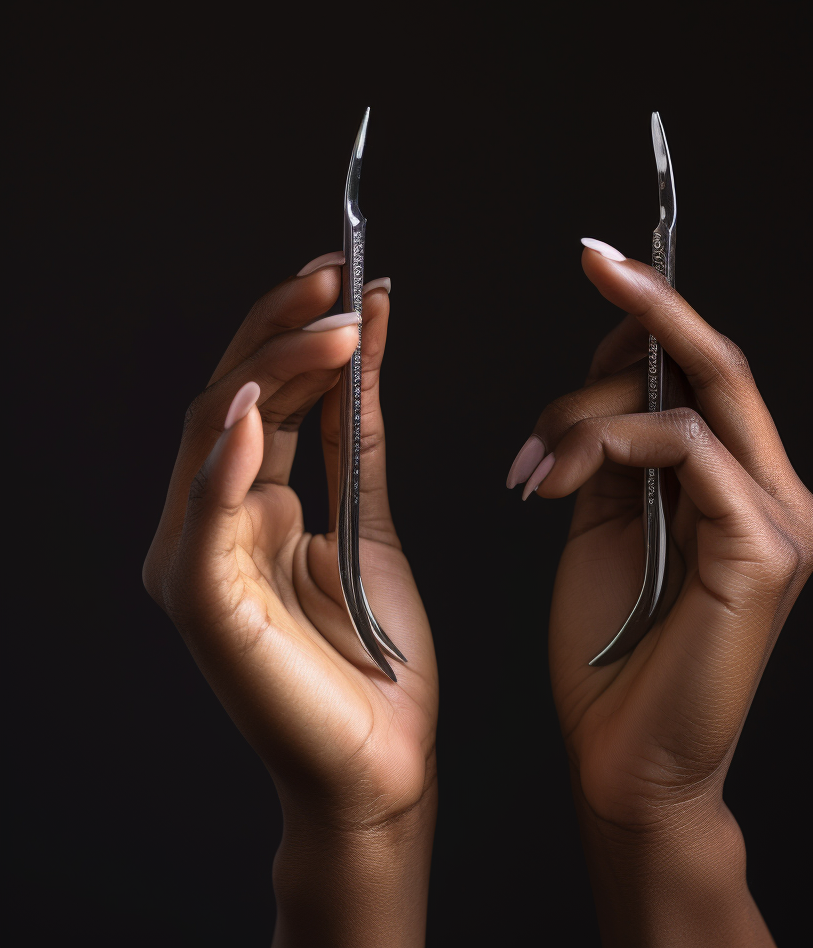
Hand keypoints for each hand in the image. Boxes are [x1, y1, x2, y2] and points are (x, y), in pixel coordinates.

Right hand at [144, 255, 436, 947]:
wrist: (382, 762)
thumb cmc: (376, 653)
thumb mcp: (370, 519)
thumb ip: (355, 436)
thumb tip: (369, 342)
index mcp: (248, 504)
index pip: (263, 395)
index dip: (301, 333)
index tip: (353, 282)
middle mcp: (211, 523)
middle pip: (232, 398)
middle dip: (283, 331)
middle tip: (336, 280)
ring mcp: (199, 561)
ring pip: (216, 437)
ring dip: (273, 373)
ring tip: (333, 325)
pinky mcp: (205, 605)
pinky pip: (206, 518)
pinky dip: (228, 461)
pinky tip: (259, 411)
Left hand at [507, 241, 812, 946]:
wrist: (625, 759)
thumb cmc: (610, 647)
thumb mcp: (605, 520)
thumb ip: (617, 445)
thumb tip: (614, 364)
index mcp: (742, 485)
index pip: (705, 375)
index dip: (656, 313)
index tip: (601, 262)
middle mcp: (780, 493)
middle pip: (717, 364)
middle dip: (650, 304)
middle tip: (594, 259)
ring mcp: (783, 520)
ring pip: (693, 397)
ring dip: (592, 409)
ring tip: (533, 466)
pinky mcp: (765, 551)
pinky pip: (686, 448)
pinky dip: (612, 444)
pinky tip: (554, 481)